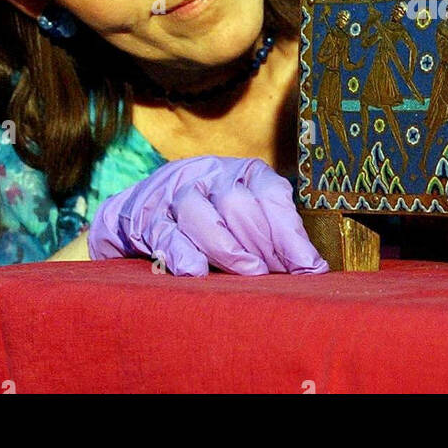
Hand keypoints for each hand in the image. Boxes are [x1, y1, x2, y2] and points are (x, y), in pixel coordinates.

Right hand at [87, 155, 329, 276]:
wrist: (136, 214)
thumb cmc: (206, 221)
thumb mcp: (242, 219)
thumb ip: (273, 237)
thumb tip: (312, 269)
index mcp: (241, 172)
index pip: (271, 194)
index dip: (291, 234)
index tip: (308, 268)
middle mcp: (208, 174)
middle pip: (238, 203)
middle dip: (261, 243)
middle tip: (275, 276)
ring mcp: (174, 193)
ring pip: (199, 212)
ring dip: (227, 247)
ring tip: (249, 275)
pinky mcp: (145, 217)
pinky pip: (165, 232)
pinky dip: (182, 253)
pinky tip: (197, 273)